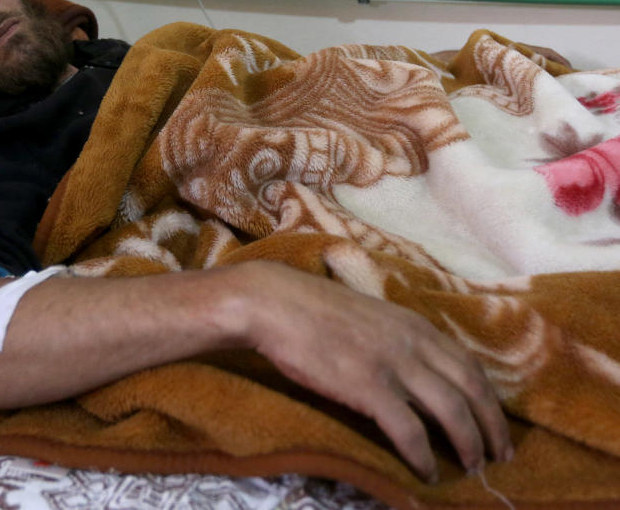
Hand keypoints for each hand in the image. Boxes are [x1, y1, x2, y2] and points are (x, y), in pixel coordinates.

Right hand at [237, 261, 511, 482]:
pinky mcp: (368, 387)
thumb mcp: (370, 315)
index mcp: (415, 324)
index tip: (497, 424)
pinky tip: (427, 472)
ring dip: (468, 445)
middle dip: (491, 427)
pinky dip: (423, 456)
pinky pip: (408, 430)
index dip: (490, 400)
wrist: (276, 304)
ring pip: (450, 412)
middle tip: (500, 457)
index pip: (470, 365)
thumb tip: (414, 365)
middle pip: (471, 390)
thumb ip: (397, 336)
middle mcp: (414, 343)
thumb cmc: (314, 309)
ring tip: (472, 468)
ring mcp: (392, 365)